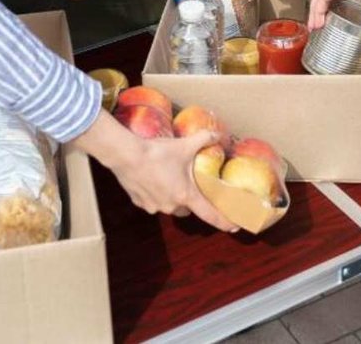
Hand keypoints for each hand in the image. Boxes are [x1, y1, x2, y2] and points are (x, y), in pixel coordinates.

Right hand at [72, 112, 236, 231]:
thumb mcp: (184, 145)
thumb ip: (204, 139)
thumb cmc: (158, 153)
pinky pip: (153, 202)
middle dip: (191, 199)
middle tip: (190, 183)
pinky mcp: (140, 204)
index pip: (210, 215)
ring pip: (170, 206)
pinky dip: (156, 194)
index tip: (234, 226)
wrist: (126, 155)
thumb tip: (219, 134)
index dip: (224, 222)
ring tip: (169, 178)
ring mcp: (154, 207)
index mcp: (186, 195)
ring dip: (173, 197)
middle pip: (188, 208)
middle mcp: (171, 206)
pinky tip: (152, 179)